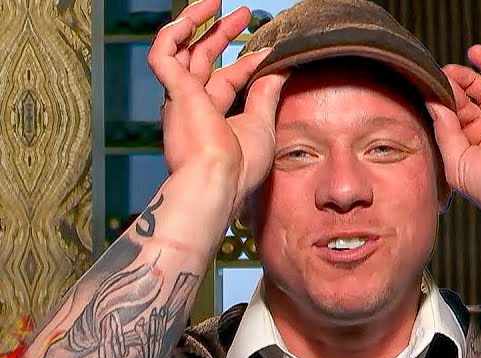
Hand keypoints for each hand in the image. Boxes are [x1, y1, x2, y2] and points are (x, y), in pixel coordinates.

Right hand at [151, 1, 288, 208]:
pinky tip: (191, 18)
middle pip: (203, 60)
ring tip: (216, 3)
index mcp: (212, 118)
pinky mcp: (173, 90)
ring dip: (197, 23)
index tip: (268, 51)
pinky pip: (163, 52)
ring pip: (181, 50)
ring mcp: (180, 98)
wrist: (219, 181)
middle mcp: (192, 106)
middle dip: (222, 34)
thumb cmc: (240, 166)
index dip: (248, 63)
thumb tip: (281, 69)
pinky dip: (173, 32)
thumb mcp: (261, 123)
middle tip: (245, 14)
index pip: (227, 80)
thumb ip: (267, 94)